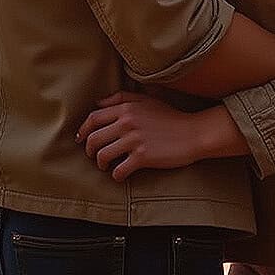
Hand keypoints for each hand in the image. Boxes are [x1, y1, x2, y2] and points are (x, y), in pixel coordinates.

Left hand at [76, 92, 210, 181]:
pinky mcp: (142, 157)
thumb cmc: (171, 117)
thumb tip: (98, 103)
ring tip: (106, 166)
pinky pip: (119, 170)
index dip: (83, 130)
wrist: (193, 133)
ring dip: (100, 164)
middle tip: (93, 156)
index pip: (93, 118)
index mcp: (126, 108)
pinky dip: (116, 175)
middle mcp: (127, 122)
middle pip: (94, 138)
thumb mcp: (147, 100)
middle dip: (89, 150)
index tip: (81, 138)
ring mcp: (134, 140)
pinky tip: (121, 175)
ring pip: (102, 155)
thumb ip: (122, 98)